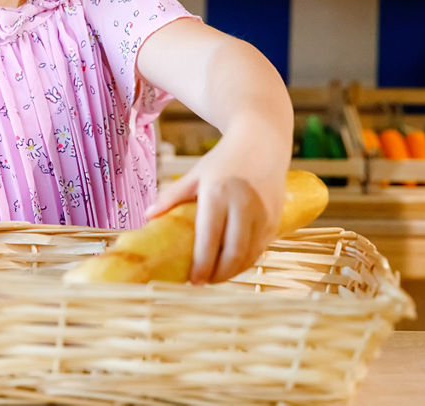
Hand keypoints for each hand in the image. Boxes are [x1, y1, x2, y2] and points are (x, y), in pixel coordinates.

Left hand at [146, 133, 287, 283]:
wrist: (262, 142)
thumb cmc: (224, 159)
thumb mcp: (196, 174)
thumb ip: (172, 196)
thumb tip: (148, 216)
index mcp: (218, 193)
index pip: (209, 238)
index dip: (202, 265)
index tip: (192, 280)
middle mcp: (244, 204)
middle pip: (233, 253)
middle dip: (218, 275)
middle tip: (203, 283)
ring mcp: (263, 213)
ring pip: (249, 255)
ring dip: (233, 272)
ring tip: (215, 276)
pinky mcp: (276, 218)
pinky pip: (261, 249)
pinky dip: (247, 261)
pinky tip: (233, 264)